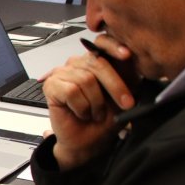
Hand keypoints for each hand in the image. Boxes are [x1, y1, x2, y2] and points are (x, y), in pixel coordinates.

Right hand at [41, 34, 136, 168]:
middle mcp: (78, 63)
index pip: (102, 42)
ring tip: (95, 113)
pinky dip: (81, 107)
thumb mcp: (125, 97)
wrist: (86, 143)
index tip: (126, 56)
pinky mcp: (51, 85)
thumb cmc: (104, 120)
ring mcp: (63, 73)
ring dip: (95, 103)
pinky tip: (80, 113)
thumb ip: (128, 77)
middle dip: (115, 86)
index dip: (113, 46)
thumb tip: (132, 61)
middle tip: (126, 104)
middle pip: (98, 62)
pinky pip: (71, 91)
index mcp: (97, 61)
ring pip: (86, 79)